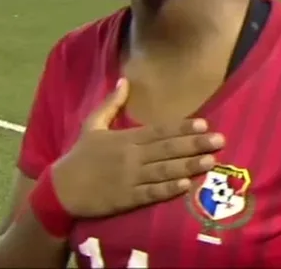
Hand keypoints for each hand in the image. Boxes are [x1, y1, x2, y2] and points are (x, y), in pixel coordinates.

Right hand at [51, 79, 225, 217]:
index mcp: (125, 138)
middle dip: (195, 145)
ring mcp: (129, 179)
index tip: (204, 124)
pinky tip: (185, 185)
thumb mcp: (91, 125)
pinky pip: (150, 194)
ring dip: (188, 166)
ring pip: (164, 171)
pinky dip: (168, 190)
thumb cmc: (79, 157)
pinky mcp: (126, 199)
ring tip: (210, 161)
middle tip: (220, 140)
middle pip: (167, 149)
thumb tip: (124, 81)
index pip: (159, 131)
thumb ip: (110, 104)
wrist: (60, 189)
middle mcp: (130, 157)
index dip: (182, 128)